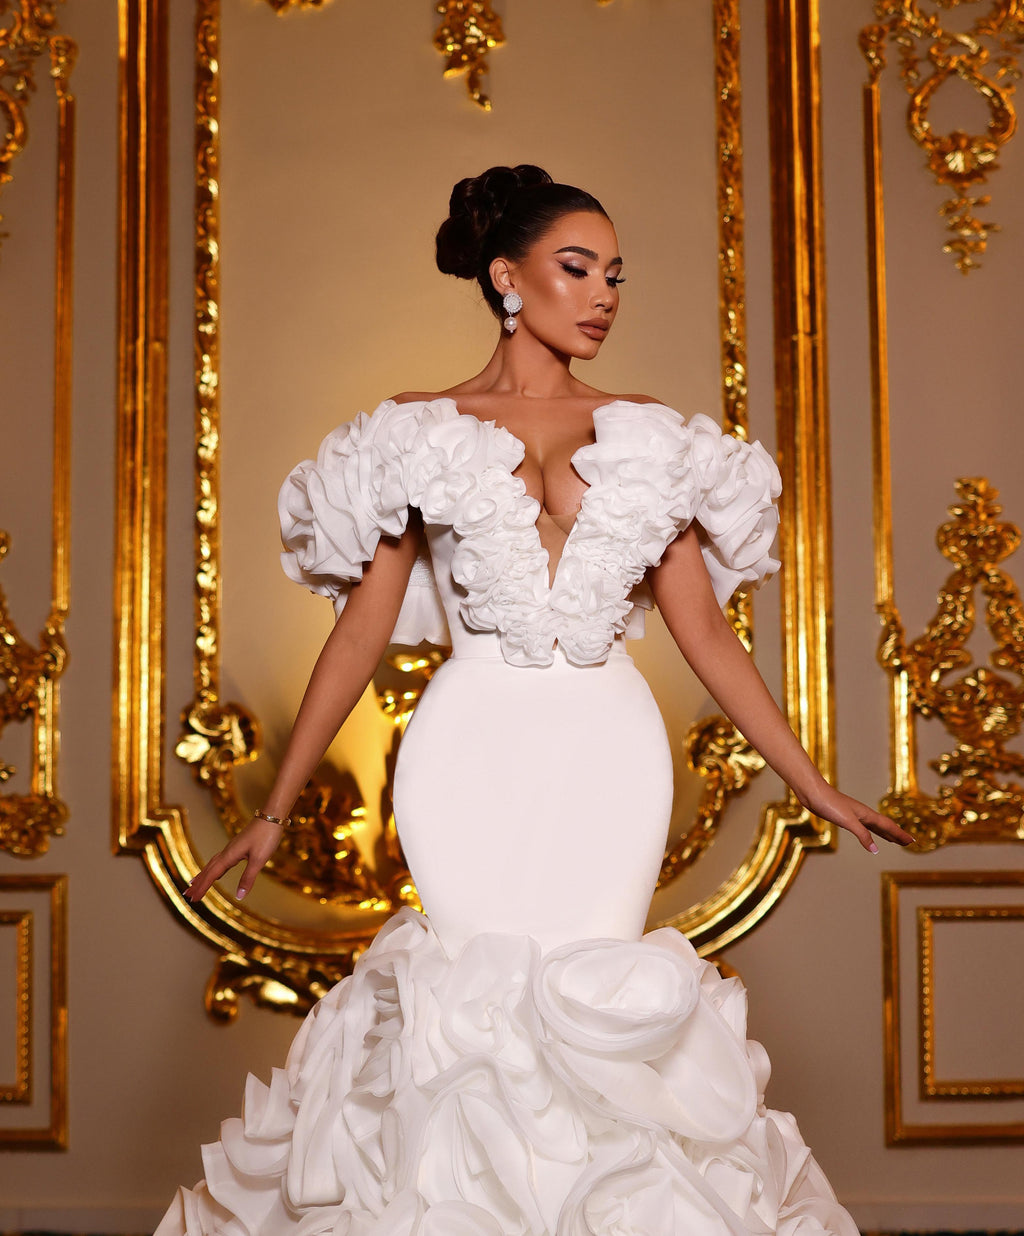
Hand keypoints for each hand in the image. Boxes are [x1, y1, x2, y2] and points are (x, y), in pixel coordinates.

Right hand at [183, 817, 283, 903]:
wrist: (271, 816)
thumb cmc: (266, 836)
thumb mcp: (259, 860)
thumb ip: (248, 878)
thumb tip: (239, 896)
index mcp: (229, 855)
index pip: (212, 875)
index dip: (202, 888)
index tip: (193, 899)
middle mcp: (227, 851)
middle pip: (208, 869)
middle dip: (198, 883)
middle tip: (188, 895)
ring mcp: (232, 848)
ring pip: (213, 863)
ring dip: (203, 874)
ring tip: (193, 882)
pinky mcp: (237, 845)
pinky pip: (220, 859)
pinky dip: (214, 868)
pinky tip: (216, 871)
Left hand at [799, 781, 913, 853]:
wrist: (812, 792)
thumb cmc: (829, 804)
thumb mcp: (848, 821)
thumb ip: (862, 835)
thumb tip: (876, 850)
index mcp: (866, 814)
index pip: (888, 826)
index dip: (900, 834)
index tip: (912, 842)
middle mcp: (863, 814)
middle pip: (884, 826)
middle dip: (897, 834)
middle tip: (908, 843)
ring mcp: (854, 815)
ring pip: (874, 826)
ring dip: (885, 833)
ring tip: (893, 840)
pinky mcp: (844, 816)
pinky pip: (864, 826)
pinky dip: (870, 832)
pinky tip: (867, 834)